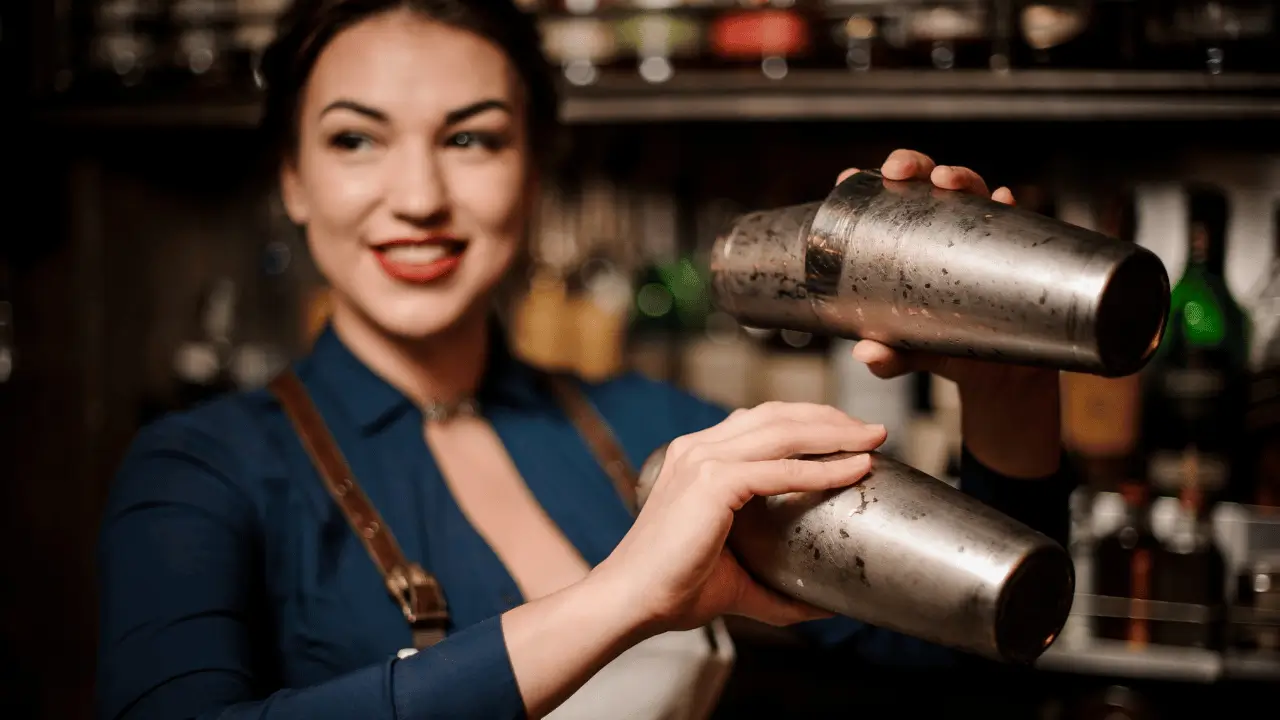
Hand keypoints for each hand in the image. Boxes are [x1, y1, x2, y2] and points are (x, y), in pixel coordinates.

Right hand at [591, 402, 886, 634]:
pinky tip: (855, 468)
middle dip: (831, 418)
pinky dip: (823, 467)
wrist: (633, 601)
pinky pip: (781, 469)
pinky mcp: (712, 481)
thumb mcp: (738, 578)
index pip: (762, 421)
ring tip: (872, 439)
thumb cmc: (676, 589)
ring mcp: (703, 459)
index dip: (809, 420)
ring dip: (835, 431)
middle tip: (873, 431)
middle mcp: (699, 448)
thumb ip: (780, 587)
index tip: (849, 435)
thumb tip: (826, 605)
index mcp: (697, 456)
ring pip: (784, 430)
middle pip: (778, 414)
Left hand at [836, 149, 1061, 478]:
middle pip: (927, 184)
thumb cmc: (948, 350)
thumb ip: (890, 357)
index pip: (886, 203)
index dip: (866, 184)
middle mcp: (945, 231)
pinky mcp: (1015, 251)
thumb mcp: (914, 355)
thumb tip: (867, 354)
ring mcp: (981, 237)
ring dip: (959, 177)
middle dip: (912, 166)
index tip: (847, 177)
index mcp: (911, 244)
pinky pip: (1016, 221)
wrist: (1003, 374)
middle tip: (898, 171)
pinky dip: (1009, 206)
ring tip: (946, 181)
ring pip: (971, 192)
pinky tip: (1003, 199)